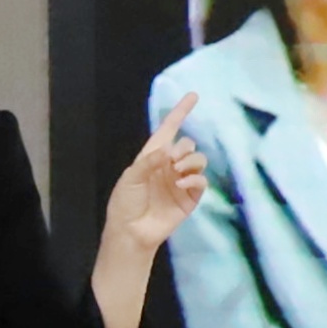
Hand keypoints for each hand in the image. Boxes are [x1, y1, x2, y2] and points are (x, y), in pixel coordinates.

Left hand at [100, 97, 209, 259]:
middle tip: (173, 161)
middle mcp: (169, 166)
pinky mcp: (190, 198)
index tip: (193, 96)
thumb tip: (170, 149)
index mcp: (153, 156)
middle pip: (188, 145)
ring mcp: (182, 182)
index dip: (180, 112)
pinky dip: (194, 180)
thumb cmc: (125, 203)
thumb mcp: (130, 177)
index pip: (169, 129)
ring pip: (198, 161)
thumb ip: (150, 161)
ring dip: (191, 162)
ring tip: (178, 172)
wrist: (131, 231)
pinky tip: (180, 185)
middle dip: (184, 148)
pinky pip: (201, 182)